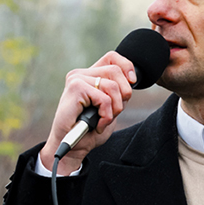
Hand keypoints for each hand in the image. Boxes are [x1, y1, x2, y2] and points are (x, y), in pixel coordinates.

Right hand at [39, 51, 137, 174]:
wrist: (72, 148)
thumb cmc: (89, 131)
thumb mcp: (110, 107)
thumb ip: (118, 92)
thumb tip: (131, 80)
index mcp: (89, 76)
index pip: (112, 57)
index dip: (127, 67)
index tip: (131, 83)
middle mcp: (81, 74)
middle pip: (116, 71)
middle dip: (123, 95)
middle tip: (113, 112)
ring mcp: (76, 79)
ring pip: (113, 86)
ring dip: (115, 109)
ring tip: (104, 120)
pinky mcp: (75, 88)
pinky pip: (104, 99)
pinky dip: (106, 116)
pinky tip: (98, 125)